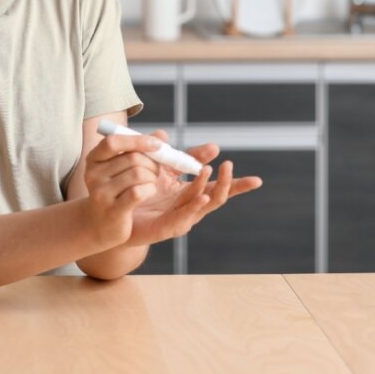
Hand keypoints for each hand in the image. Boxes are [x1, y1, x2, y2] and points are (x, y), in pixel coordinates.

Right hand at [81, 131, 164, 247]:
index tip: (157, 144)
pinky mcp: (112, 210)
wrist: (100, 224)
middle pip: (132, 158)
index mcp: (94, 159)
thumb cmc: (116, 190)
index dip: (137, 140)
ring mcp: (101, 193)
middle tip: (156, 171)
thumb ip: (140, 148)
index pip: (113, 142)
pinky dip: (150, 190)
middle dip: (152, 163)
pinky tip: (148, 193)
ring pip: (138, 174)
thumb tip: (161, 135)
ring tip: (150, 183)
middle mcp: (93, 174)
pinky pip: (138, 192)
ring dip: (152, 178)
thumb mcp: (122, 166)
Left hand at [124, 130, 262, 247]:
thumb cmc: (141, 191)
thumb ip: (181, 155)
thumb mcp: (163, 167)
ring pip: (201, 204)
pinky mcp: (167, 228)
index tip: (257, 181)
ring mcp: (180, 219)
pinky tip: (203, 197)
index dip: (237, 184)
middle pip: (216, 196)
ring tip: (212, 170)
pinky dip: (195, 207)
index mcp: (192, 193)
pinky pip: (184, 218)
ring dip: (209, 187)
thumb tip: (211, 145)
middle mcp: (190, 207)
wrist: (117, 213)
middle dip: (226, 182)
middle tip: (228, 164)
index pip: (219, 188)